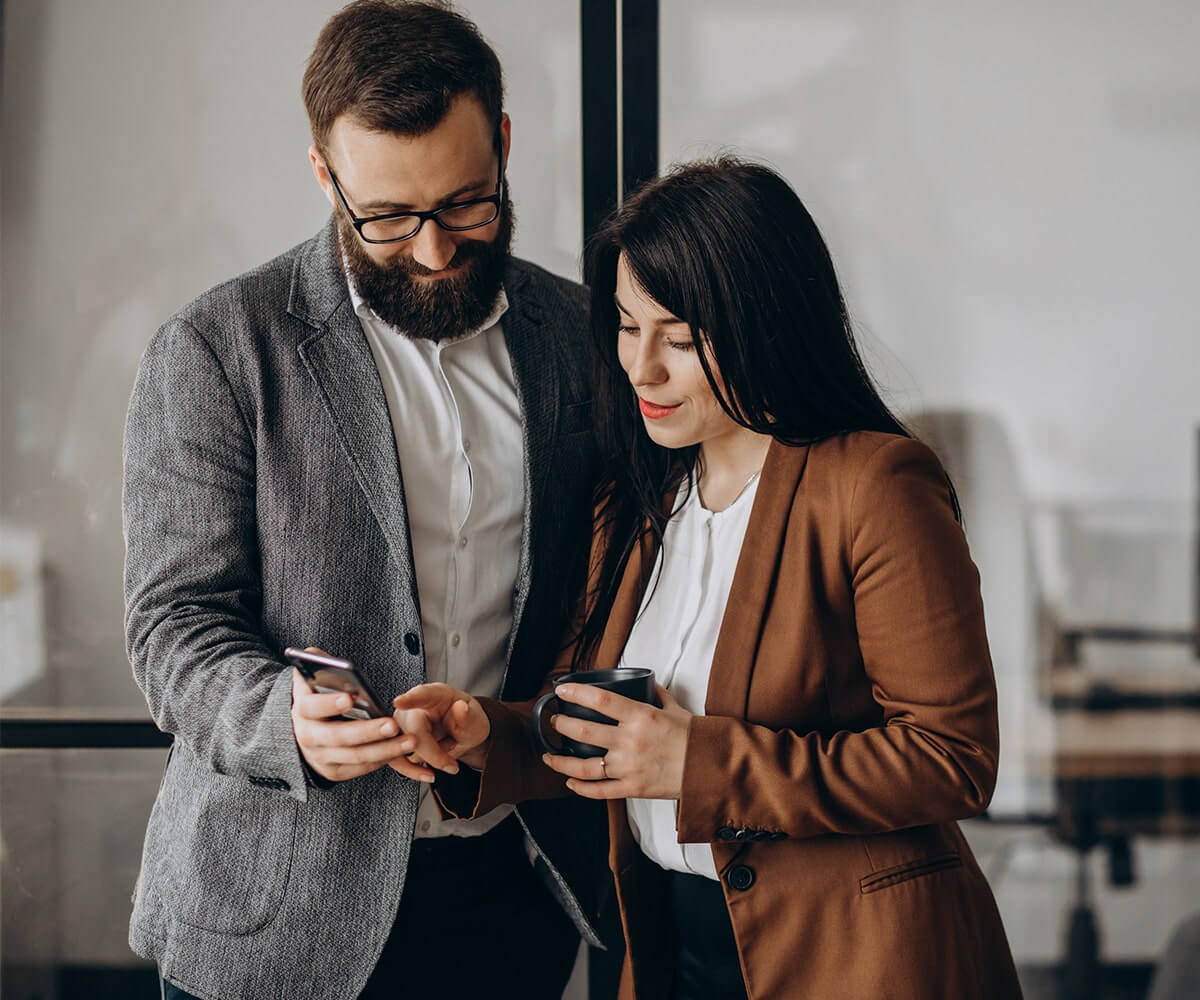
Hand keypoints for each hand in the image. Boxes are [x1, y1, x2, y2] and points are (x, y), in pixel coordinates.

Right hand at [291, 668, 435, 782]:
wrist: (305, 729)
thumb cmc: (318, 698)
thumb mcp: (312, 680)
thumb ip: (317, 665)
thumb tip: (314, 655)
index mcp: (303, 710)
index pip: (312, 707)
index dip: (330, 704)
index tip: (351, 698)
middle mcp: (308, 737)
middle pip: (338, 736)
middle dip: (367, 731)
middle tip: (392, 724)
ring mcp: (320, 757)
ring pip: (355, 756)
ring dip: (385, 749)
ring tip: (410, 740)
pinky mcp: (333, 771)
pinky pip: (360, 768)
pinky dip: (382, 760)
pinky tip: (401, 751)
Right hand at [391, 683, 491, 770]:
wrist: (462, 738)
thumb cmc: (468, 723)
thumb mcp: (476, 719)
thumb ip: (469, 716)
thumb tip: (460, 707)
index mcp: (435, 695)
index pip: (422, 695)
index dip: (410, 699)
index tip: (399, 702)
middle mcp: (413, 708)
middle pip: (412, 730)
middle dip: (431, 751)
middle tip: (453, 766)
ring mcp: (402, 726)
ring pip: (403, 749)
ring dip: (429, 759)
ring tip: (447, 754)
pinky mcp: (396, 744)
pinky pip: (397, 762)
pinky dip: (417, 771)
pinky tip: (433, 769)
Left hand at [543, 683, 691, 799]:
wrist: (711, 768)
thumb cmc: (694, 737)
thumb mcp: (674, 708)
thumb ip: (656, 694)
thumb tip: (646, 683)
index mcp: (641, 716)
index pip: (601, 700)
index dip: (577, 693)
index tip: (562, 690)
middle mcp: (631, 741)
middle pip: (584, 731)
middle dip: (562, 724)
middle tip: (555, 720)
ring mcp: (629, 767)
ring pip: (584, 765)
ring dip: (561, 759)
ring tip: (549, 755)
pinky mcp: (632, 788)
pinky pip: (599, 790)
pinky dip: (580, 787)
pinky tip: (570, 781)